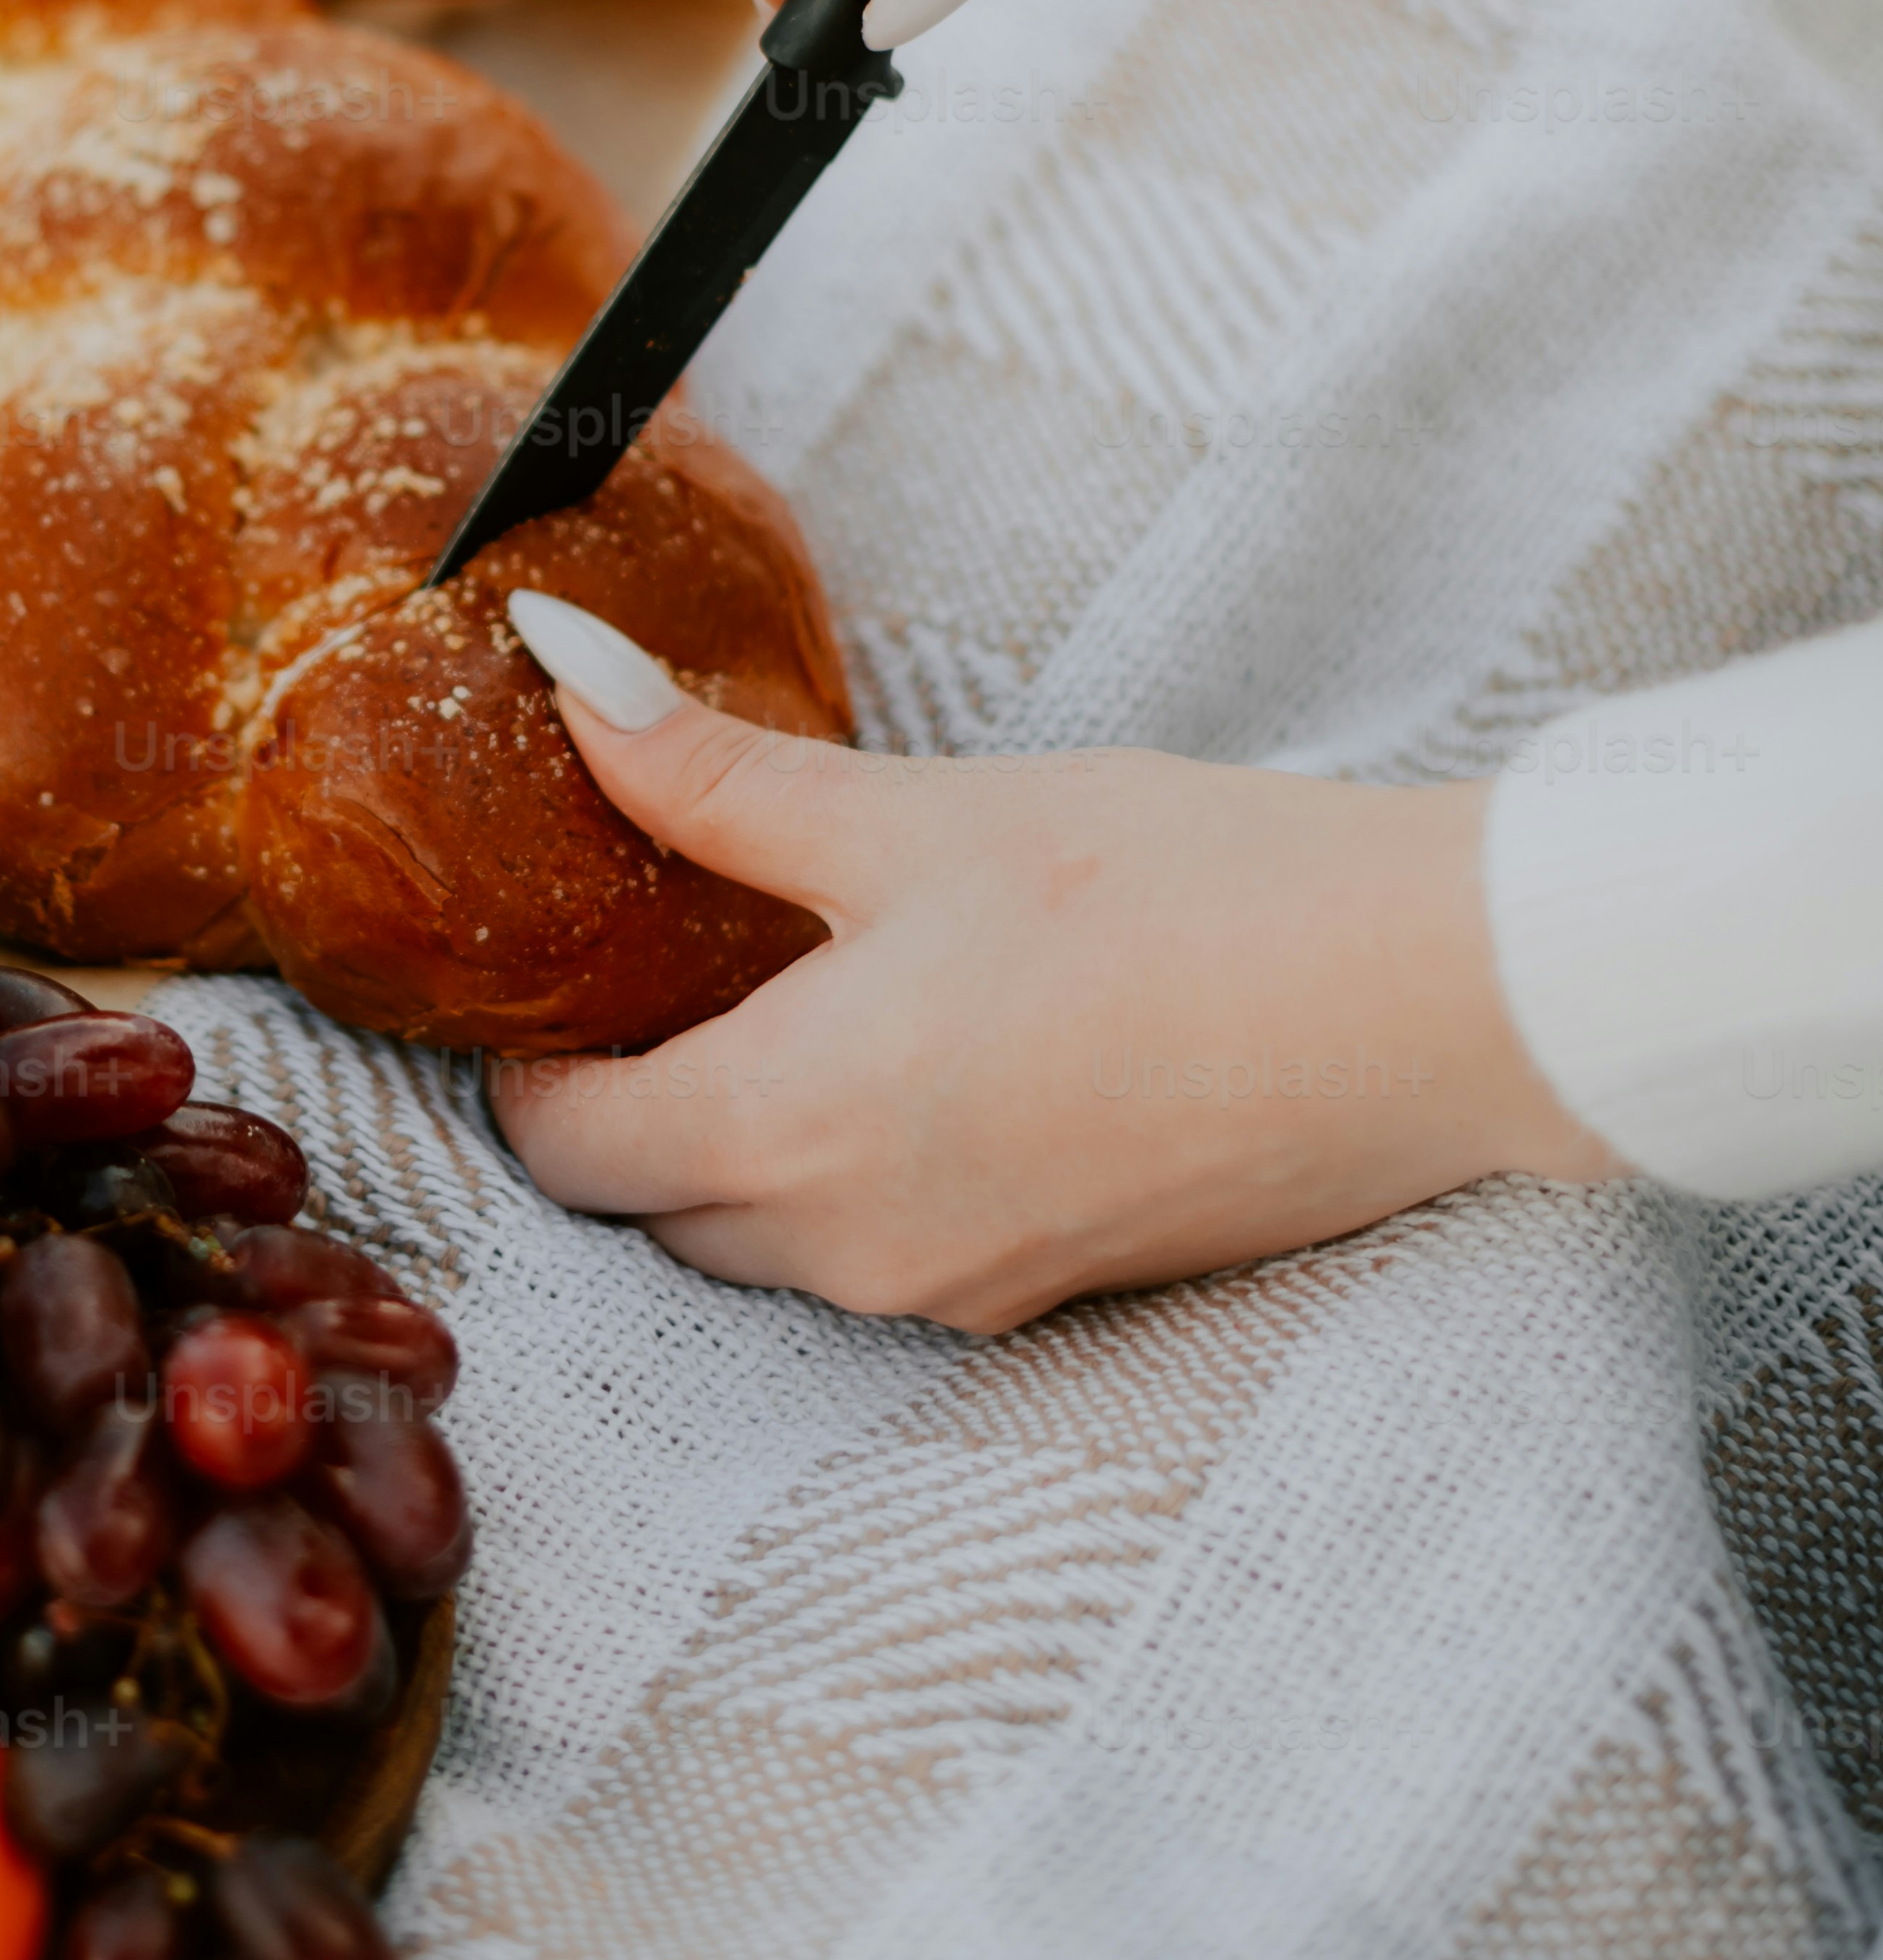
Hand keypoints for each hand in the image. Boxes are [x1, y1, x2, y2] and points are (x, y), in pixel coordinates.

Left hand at [492, 597, 1615, 1329]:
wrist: (1427, 1002)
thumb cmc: (1175, 893)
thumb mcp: (916, 815)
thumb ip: (715, 775)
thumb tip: (555, 664)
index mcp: (785, 1132)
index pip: (562, 1149)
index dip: (531, 1058)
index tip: (555, 966)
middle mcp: (849, 1250)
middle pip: (656, 1207)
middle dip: (634, 1100)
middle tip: (669, 961)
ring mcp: (954, 1292)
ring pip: (770, 1243)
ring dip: (750, 1141)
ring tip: (802, 991)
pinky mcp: (1050, 1295)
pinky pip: (888, 1254)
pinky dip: (862, 1172)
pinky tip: (930, 1050)